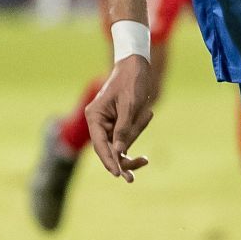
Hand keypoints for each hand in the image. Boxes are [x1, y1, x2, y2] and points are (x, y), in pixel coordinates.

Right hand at [85, 54, 154, 182]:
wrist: (137, 65)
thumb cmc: (132, 81)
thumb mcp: (130, 105)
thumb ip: (124, 129)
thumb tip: (119, 153)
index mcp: (94, 116)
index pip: (100, 145)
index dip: (109, 161)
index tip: (118, 174)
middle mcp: (98, 122)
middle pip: (109, 149)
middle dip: (124, 156)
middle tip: (138, 170)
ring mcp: (108, 123)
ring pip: (121, 143)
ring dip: (136, 131)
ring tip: (145, 112)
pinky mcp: (118, 122)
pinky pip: (129, 134)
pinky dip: (138, 127)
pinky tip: (146, 112)